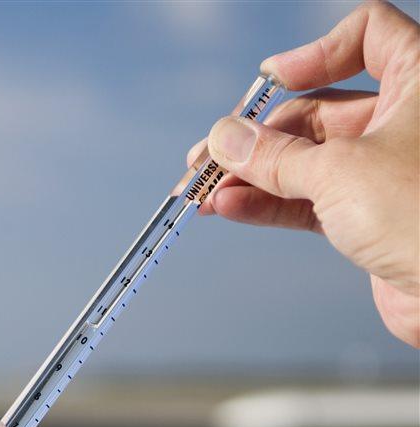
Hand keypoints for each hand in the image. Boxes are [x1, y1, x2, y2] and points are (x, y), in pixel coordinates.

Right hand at [193, 0, 419, 347]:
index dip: (316, 51)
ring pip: (307, 159)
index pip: (368, 35)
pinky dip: (269, 203)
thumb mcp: (338, 171)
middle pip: (317, 109)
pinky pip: (310, 199)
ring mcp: (390, 169)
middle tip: (207, 160)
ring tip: (204, 191)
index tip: (272, 80)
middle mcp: (407, 121)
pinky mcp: (374, 215)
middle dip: (257, 136)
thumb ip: (274, 155)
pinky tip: (229, 209)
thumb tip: (225, 139)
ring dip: (252, 175)